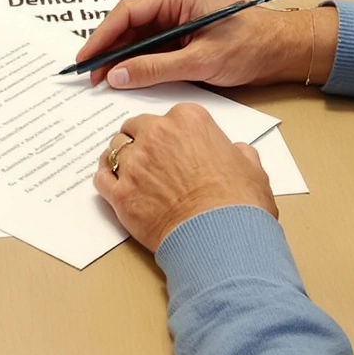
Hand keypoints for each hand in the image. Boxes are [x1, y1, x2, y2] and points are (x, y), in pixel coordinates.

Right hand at [72, 0, 327, 90]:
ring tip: (103, 81)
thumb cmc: (251, 45)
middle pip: (129, 24)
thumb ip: (156, 68)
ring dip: (122, 58)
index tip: (85, 58)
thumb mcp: (201, 61)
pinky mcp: (185, 36)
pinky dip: (139, 63)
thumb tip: (117, 75)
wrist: (284, 50)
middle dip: (108, 49)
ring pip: (139, 38)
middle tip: (89, 76)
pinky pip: (154, 48)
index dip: (102, 36)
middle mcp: (174, 3)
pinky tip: (127, 78)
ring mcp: (179, 19)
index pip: (128, 12)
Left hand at [94, 104, 276, 251]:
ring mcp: (135, 164)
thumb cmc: (238, 205)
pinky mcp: (121, 193)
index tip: (171, 144)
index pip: (168, 117)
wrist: (221, 238)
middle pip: (134, 128)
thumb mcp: (252, 170)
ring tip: (128, 171)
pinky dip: (105, 180)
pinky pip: (101, 178)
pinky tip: (112, 185)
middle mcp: (156, 135)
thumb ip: (240, 153)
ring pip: (114, 150)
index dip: (169, 133)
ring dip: (120, 159)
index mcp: (188, 121)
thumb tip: (238, 152)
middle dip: (140, 140)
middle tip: (148, 158)